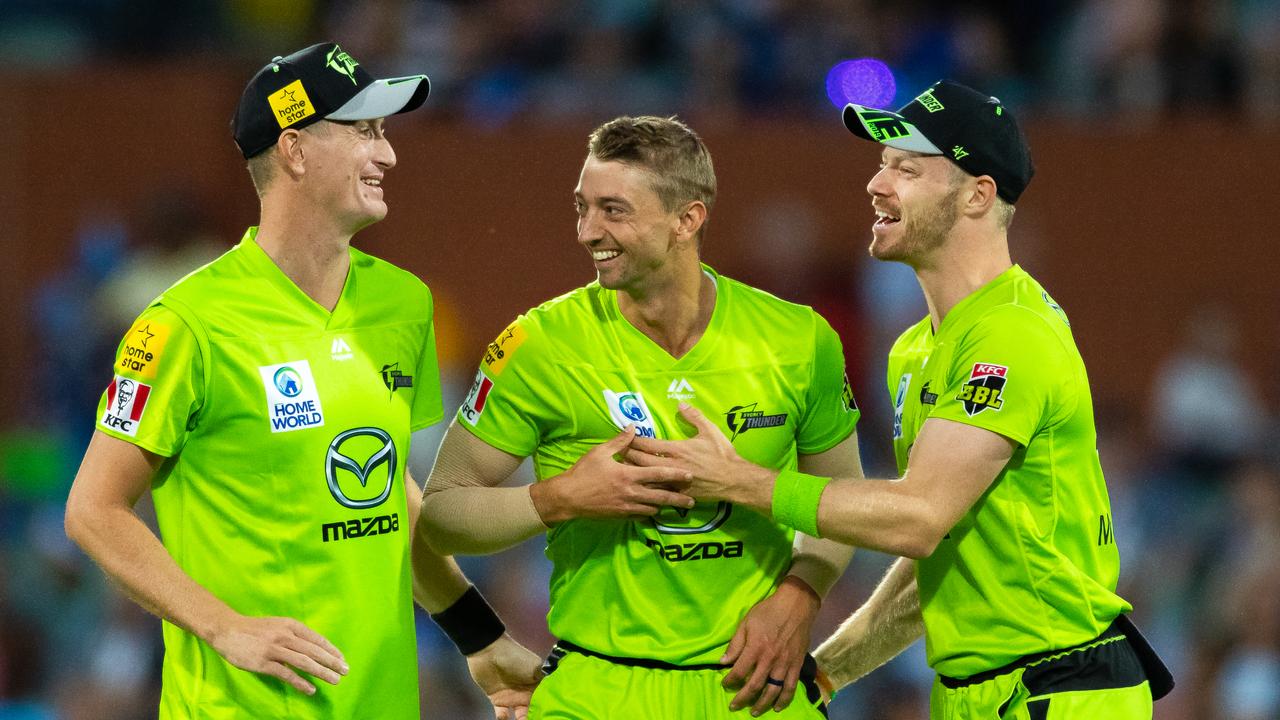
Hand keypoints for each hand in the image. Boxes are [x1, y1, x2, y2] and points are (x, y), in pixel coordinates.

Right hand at [206, 613, 347, 694]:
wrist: (227, 629)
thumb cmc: (254, 629)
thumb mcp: (278, 625)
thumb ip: (294, 634)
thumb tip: (313, 647)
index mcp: (291, 625)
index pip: (317, 639)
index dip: (331, 650)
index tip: (342, 660)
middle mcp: (285, 635)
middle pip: (314, 651)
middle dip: (332, 662)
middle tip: (345, 671)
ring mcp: (274, 649)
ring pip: (304, 662)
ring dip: (322, 672)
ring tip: (334, 680)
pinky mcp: (263, 662)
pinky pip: (286, 673)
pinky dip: (300, 682)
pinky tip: (311, 689)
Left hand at [464, 634, 544, 719]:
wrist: (488, 652)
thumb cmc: (515, 658)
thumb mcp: (535, 667)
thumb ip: (546, 680)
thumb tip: (561, 692)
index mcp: (538, 686)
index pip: (545, 702)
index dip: (547, 710)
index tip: (552, 716)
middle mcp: (527, 694)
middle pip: (534, 711)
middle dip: (535, 717)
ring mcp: (512, 698)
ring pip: (520, 717)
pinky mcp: (498, 700)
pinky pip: (502, 715)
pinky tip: (505, 719)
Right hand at [530, 425, 693, 522]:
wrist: (568, 497)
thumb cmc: (583, 472)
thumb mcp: (600, 452)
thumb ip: (619, 441)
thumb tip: (633, 427)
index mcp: (628, 474)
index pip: (658, 474)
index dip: (676, 475)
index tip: (690, 475)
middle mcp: (631, 492)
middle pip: (662, 496)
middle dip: (679, 498)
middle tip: (692, 499)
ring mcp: (627, 506)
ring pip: (653, 508)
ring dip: (665, 506)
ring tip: (676, 505)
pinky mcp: (621, 515)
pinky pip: (641, 516)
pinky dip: (650, 513)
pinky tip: (654, 511)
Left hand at [626, 404, 774, 509]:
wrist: (734, 480)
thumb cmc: (722, 454)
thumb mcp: (710, 431)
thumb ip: (694, 417)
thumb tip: (681, 404)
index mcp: (676, 449)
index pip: (647, 444)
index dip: (633, 440)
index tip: (624, 436)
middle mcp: (671, 465)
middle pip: (640, 460)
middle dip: (626, 455)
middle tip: (616, 451)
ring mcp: (672, 482)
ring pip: (645, 477)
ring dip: (632, 472)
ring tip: (620, 469)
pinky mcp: (677, 494)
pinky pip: (656, 492)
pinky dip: (645, 488)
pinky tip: (637, 487)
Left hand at [720, 577, 819, 715]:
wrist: (796, 606)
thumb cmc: (768, 611)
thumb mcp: (746, 623)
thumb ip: (736, 644)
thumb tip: (723, 662)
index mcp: (755, 648)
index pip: (739, 671)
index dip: (730, 681)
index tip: (725, 684)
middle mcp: (769, 660)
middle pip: (754, 686)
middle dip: (742, 698)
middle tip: (734, 706)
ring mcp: (784, 664)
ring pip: (772, 691)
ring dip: (762, 704)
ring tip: (754, 712)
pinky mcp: (796, 665)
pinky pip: (790, 687)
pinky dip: (783, 700)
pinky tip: (777, 707)